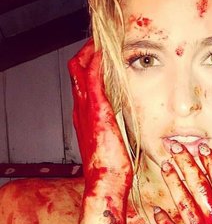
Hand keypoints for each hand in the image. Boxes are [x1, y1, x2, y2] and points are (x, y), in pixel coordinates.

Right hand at [68, 39, 132, 187]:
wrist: (106, 181)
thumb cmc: (111, 168)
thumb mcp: (111, 145)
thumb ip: (113, 130)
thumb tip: (123, 126)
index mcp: (86, 118)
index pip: (82, 84)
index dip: (89, 67)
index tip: (102, 58)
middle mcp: (82, 111)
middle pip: (76, 71)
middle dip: (87, 54)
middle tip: (100, 44)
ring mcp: (87, 110)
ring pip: (79, 70)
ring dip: (90, 53)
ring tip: (101, 42)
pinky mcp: (98, 112)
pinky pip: (93, 79)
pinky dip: (96, 63)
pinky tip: (104, 54)